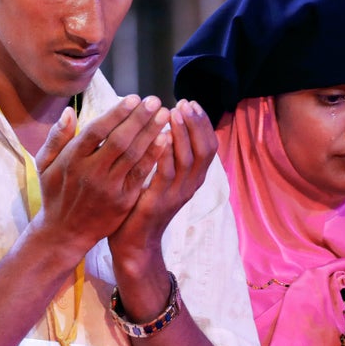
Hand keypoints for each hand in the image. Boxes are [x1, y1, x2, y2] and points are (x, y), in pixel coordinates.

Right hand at [33, 95, 168, 254]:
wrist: (65, 232)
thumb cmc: (56, 193)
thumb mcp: (45, 165)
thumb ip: (57, 138)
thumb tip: (69, 112)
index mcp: (71, 159)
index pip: (97, 130)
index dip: (117, 113)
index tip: (134, 98)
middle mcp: (90, 172)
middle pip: (119, 140)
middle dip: (139, 118)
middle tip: (155, 101)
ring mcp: (108, 187)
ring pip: (133, 155)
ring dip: (151, 133)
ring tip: (165, 115)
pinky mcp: (123, 200)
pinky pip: (141, 174)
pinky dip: (153, 156)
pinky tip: (165, 140)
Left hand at [107, 99, 217, 262]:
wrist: (135, 243)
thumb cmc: (144, 205)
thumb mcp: (164, 178)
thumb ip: (170, 156)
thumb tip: (169, 124)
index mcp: (194, 178)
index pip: (209, 145)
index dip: (203, 123)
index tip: (191, 103)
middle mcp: (191, 185)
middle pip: (205, 149)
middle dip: (196, 124)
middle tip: (184, 103)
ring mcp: (177, 194)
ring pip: (189, 159)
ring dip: (183, 134)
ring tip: (174, 113)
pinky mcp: (159, 201)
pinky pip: (167, 173)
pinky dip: (166, 153)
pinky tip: (160, 136)